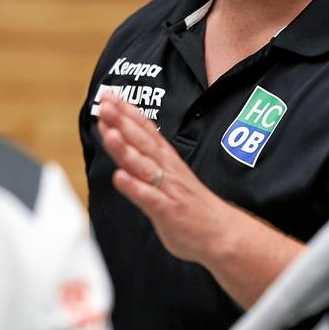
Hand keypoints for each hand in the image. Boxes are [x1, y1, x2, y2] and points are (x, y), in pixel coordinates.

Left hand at [95, 92, 233, 264]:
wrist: (223, 234)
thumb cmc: (192, 207)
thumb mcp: (169, 176)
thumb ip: (148, 162)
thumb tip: (128, 144)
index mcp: (167, 160)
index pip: (145, 130)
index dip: (126, 112)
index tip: (109, 95)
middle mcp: (167, 169)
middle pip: (142, 141)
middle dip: (122, 121)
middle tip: (105, 103)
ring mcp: (168, 189)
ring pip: (143, 166)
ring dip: (126, 149)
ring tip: (109, 133)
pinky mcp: (169, 211)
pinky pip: (149, 197)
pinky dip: (134, 187)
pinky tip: (119, 178)